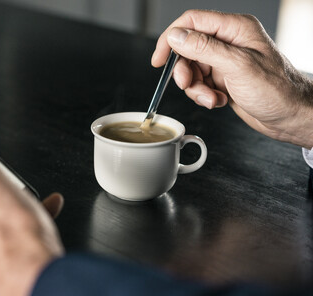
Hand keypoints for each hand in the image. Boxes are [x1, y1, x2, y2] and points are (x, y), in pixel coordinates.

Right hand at [152, 10, 312, 147]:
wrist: (291, 116)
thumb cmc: (277, 90)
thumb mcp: (237, 66)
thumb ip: (204, 48)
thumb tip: (176, 36)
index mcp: (234, 29)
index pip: (192, 22)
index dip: (171, 38)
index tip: (159, 59)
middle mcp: (229, 42)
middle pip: (188, 49)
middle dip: (185, 71)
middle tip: (188, 85)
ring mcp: (226, 61)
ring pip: (192, 70)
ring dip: (196, 88)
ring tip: (212, 98)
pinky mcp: (224, 79)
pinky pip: (200, 84)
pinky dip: (204, 95)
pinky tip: (219, 101)